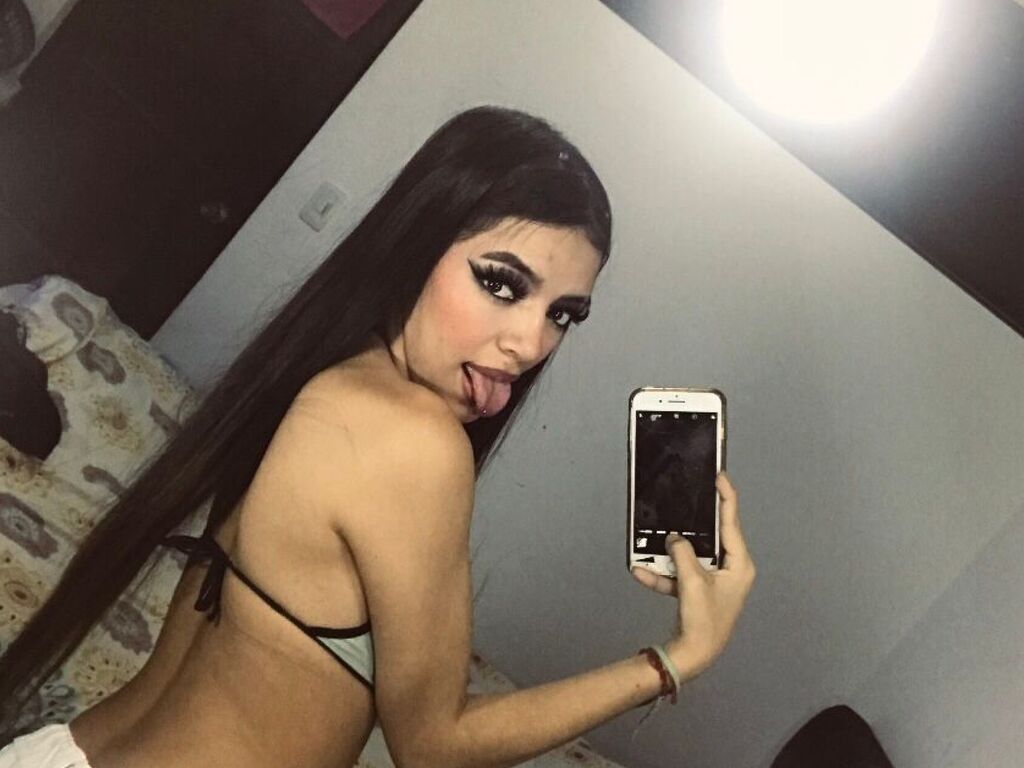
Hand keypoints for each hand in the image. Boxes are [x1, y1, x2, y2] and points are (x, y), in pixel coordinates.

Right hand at [630, 471, 754, 680]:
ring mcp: (713, 580)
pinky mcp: (697, 590)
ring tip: (649, 548)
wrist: (694, 656)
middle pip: (709, 538)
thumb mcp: (693, 582)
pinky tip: (641, 572)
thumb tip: (674, 537)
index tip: (720, 477)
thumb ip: (683, 553)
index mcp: (739, 565)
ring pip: (689, 556)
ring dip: (667, 555)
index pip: (732, 524)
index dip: (726, 498)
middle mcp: (730, 570)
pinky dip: (661, 574)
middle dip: (690, 526)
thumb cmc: (705, 622)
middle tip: (685, 499)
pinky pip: (678, 575)